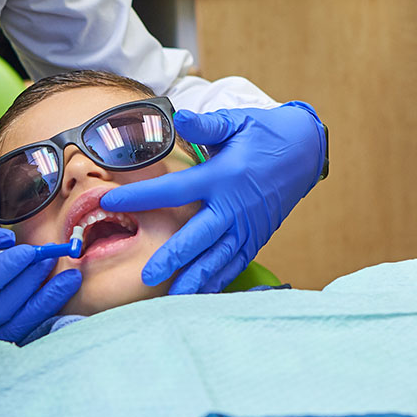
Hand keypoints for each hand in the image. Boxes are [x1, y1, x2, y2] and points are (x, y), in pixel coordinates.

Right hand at [0, 222, 80, 353]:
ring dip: (47, 298)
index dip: (1, 270)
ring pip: (19, 321)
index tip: (26, 251)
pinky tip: (64, 294)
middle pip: (1, 306)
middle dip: (29, 279)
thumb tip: (5, 239)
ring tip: (68, 277)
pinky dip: (48, 311)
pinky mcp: (2, 340)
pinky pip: (28, 328)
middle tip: (49, 257)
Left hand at [100, 101, 325, 294]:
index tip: (110, 202)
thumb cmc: (264, 133)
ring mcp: (247, 225)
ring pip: (217, 258)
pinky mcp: (257, 236)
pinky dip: (219, 280)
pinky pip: (235, 263)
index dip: (141, 196)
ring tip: (172, 298)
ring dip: (195, 279)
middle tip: (146, 276)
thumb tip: (180, 117)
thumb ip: (207, 126)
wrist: (306, 150)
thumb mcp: (236, 122)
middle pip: (198, 236)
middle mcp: (234, 205)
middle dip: (172, 257)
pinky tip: (201, 295)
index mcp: (223, 175)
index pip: (175, 189)